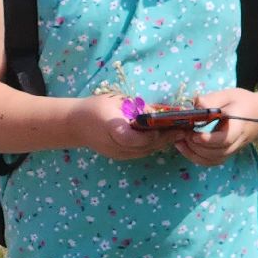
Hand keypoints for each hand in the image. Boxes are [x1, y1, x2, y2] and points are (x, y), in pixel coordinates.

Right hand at [74, 94, 188, 160]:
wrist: (74, 125)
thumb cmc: (94, 108)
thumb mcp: (115, 101)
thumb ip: (136, 108)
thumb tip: (158, 113)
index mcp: (111, 129)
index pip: (131, 139)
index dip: (148, 136)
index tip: (161, 128)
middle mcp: (115, 146)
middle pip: (144, 147)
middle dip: (166, 139)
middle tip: (184, 130)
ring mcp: (118, 154)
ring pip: (146, 152)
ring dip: (162, 143)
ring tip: (179, 132)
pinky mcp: (121, 156)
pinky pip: (142, 152)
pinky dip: (154, 145)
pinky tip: (164, 137)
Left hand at [175, 89, 257, 165]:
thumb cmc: (241, 103)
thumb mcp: (229, 95)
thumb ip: (212, 100)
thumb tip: (196, 104)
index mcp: (238, 125)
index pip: (226, 139)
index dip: (208, 140)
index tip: (194, 134)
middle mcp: (236, 141)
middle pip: (217, 152)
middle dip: (196, 146)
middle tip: (182, 133)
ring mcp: (231, 149)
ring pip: (213, 160)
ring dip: (193, 153)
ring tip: (179, 140)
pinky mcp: (226, 153)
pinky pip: (211, 162)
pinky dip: (196, 158)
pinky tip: (184, 146)